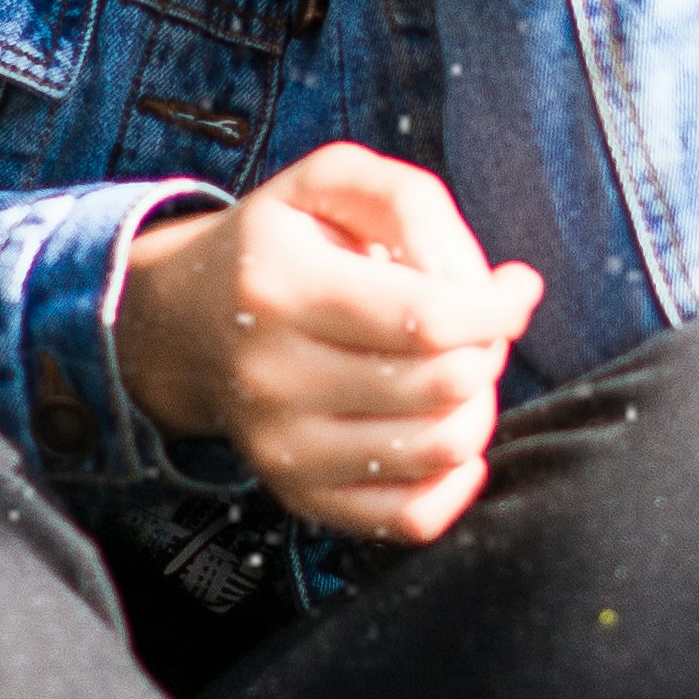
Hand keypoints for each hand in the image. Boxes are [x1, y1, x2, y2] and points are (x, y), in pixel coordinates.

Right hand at [113, 143, 541, 546]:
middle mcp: (272, 376)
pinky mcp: (298, 497)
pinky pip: (411, 517)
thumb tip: (488, 285)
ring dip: (478, 407)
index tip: (512, 290)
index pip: (426, 319)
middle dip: (488, 350)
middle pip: (443, 384)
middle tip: (475, 327)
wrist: (185, 324)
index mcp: (280, 287)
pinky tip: (446, 431)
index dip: (496, 308)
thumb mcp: (329, 181)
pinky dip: (455, 480)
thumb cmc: (280, 244)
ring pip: (440, 450)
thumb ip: (412, 202)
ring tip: (457, 370)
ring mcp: (282, 449)